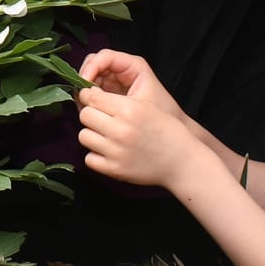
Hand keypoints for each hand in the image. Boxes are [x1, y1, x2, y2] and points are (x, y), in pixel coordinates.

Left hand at [77, 74, 198, 187]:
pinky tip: (108, 152)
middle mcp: (120, 130)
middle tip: (101, 118)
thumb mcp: (145, 105)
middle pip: (84, 115)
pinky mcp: (114, 170)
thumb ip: (117, 100)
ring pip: (83, 136)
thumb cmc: (165, 129)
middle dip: (91, 115)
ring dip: (92, 135)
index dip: (89, 97)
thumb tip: (86, 95)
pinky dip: (96, 155)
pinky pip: (89, 159)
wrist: (181, 160)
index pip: (91, 97)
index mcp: (129, 109)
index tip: (92, 99)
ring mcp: (116, 151)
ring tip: (106, 136)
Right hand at [78, 48, 182, 116]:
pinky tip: (90, 114)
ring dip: (84, 93)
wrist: (170, 132)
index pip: (103, 57)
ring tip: (85, 108)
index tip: (84, 84)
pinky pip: (92, 94)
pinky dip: (87, 102)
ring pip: (89, 81)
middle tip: (81, 99)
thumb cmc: (161, 115)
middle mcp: (121, 70)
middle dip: (84, 81)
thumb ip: (110, 97)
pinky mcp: (109, 96)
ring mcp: (114, 82)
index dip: (90, 68)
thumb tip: (86, 94)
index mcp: (132, 65)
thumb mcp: (136, 105)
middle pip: (92, 66)